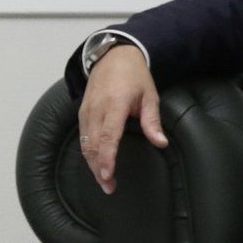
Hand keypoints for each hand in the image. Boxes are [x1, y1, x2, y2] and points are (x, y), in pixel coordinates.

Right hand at [77, 44, 167, 194]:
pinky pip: (82, 136)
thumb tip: (161, 143)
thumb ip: (152, 121)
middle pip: (93, 145)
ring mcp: (86, 110)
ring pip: (85, 143)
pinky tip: (95, 164)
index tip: (107, 175)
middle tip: (109, 187)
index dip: (106, 158)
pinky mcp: (82, 111)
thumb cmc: (134, 75)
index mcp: (114, 104)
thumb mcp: (150, 95)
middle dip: (98, 168)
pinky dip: (87, 152)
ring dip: (92, 163)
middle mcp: (97, 108)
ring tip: (103, 180)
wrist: (113, 55)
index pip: (107, 136)